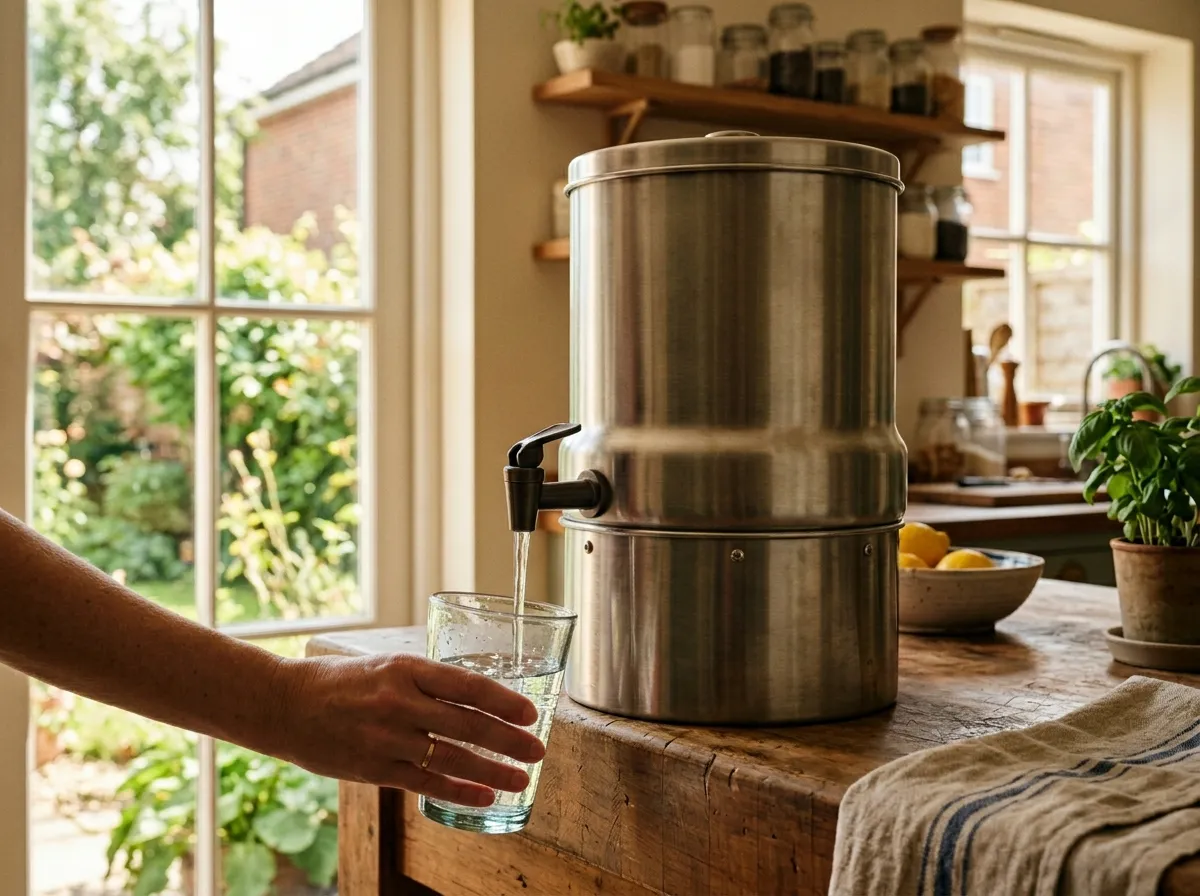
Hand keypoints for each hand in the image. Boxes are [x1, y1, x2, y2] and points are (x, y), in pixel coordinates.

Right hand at [267, 653, 546, 806]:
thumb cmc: (339, 681)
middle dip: (510, 740)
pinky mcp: (374, 768)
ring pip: (453, 757)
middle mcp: (400, 702)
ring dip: (493, 771)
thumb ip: (425, 682)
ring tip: (522, 780)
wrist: (284, 704)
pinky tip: (485, 797)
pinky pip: (426, 782)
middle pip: (469, 723)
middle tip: (539, 751)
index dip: (505, 701)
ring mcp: (387, 737)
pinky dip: (460, 791)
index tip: (531, 713)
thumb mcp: (385, 666)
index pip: (468, 686)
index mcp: (406, 668)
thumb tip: (472, 699)